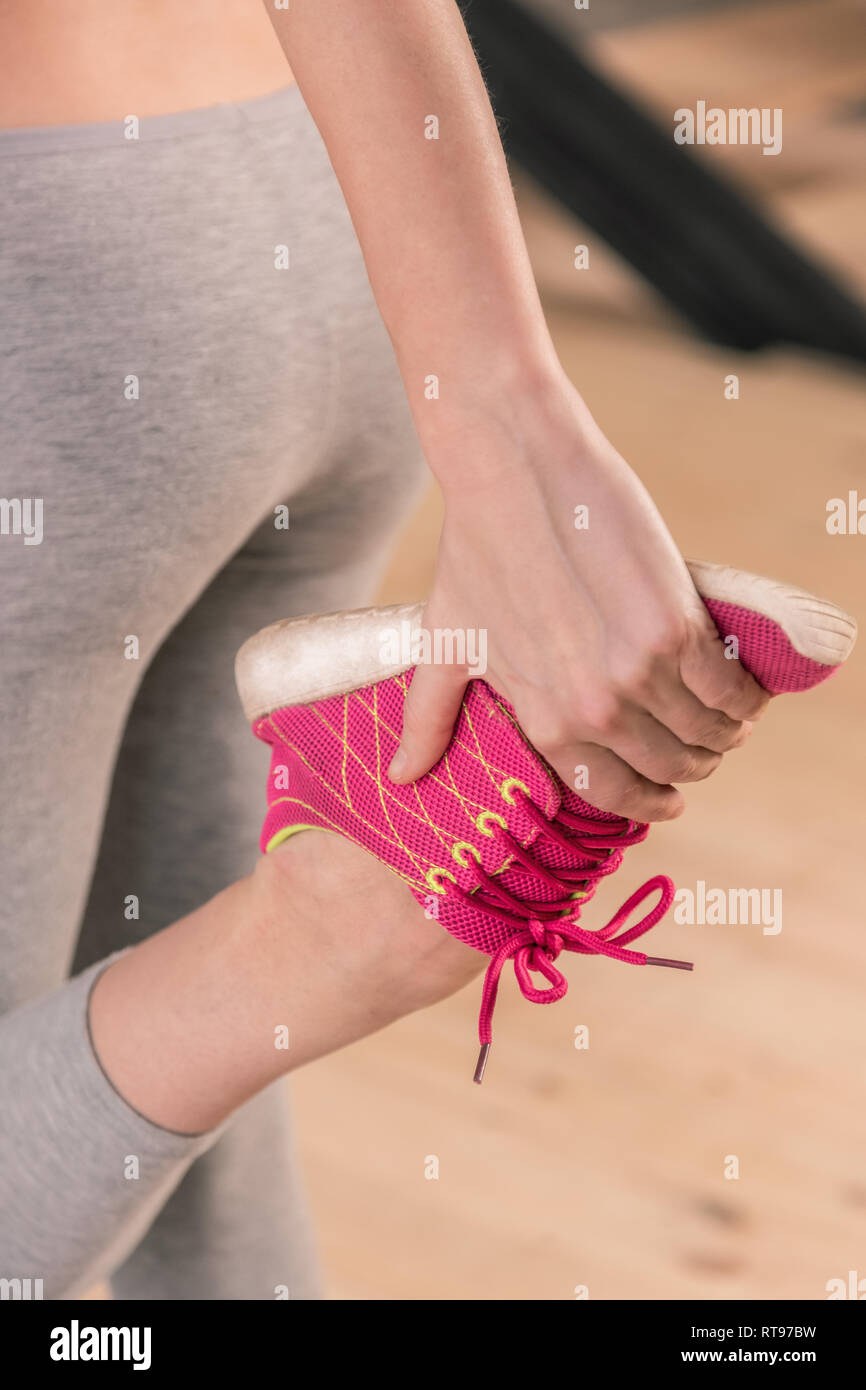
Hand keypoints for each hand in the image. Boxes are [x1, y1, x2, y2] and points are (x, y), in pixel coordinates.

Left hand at [389, 371, 767, 821]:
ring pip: (709, 733)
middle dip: (695, 765)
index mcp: (544, 723)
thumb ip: (428, 718)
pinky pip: (730, 687)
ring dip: (728, 733)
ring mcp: (635, 672)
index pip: (615, 795)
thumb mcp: (446, 643)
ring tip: (732, 716)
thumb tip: (400, 779)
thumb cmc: (476, 551)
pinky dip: (746, 695)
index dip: (651, 803)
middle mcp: (592, 710)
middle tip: (707, 744)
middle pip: (672, 768)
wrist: (515, 472)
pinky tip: (747, 687)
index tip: (671, 796)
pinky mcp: (674, 627)